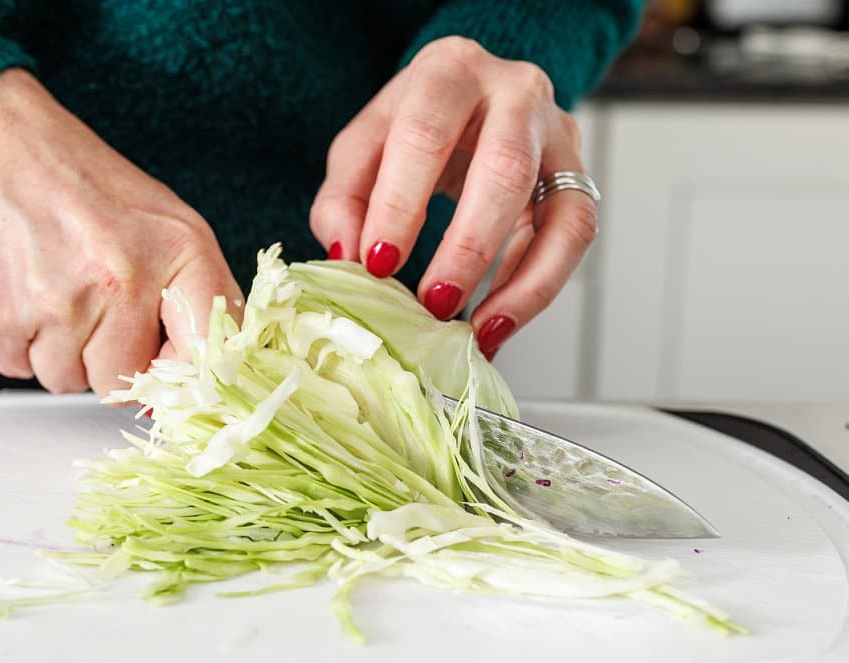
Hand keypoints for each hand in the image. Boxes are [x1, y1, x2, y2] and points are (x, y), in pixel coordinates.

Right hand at [0, 69, 242, 394]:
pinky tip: (19, 290)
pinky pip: (16, 368)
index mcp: (177, 252)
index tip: (161, 364)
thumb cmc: (79, 181)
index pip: (203, 359)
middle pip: (119, 383)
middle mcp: (120, 279)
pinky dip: (15, 340)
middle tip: (88, 303)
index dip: (179, 376)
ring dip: (56, 349)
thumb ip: (196, 300)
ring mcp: (57, 301)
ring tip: (51, 287)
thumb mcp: (165, 223)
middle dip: (102, 357)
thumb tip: (198, 382)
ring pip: (64, 379)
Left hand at [310, 37, 596, 359]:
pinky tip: (498, 323)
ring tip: (481, 332)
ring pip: (565, 212)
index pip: (425, 134)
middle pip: (505, 169)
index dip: (400, 204)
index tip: (378, 265)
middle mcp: (516, 92)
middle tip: (434, 304)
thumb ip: (343, 200)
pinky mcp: (578, 178)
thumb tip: (348, 257)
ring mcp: (558, 135)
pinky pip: (574, 239)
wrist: (469, 100)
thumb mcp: (362, 149)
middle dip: (468, 247)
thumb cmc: (411, 128)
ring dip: (524, 284)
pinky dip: (537, 289)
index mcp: (449, 71)